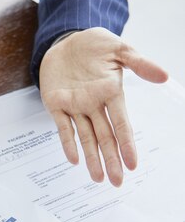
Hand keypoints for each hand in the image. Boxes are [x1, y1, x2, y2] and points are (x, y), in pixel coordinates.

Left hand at [39, 27, 168, 185]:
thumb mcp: (119, 49)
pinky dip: (68, 143)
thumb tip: (165, 76)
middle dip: (111, 159)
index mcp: (111, 93)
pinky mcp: (56, 103)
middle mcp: (94, 104)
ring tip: (98, 178)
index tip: (133, 164)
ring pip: (86, 137)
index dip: (126, 144)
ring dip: (91, 158)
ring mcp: (75, 105)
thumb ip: (139, 63)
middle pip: (105, 137)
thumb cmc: (94, 44)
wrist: (65, 40)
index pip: (121, 124)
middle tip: (116, 182)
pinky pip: (62, 127)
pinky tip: (73, 160)